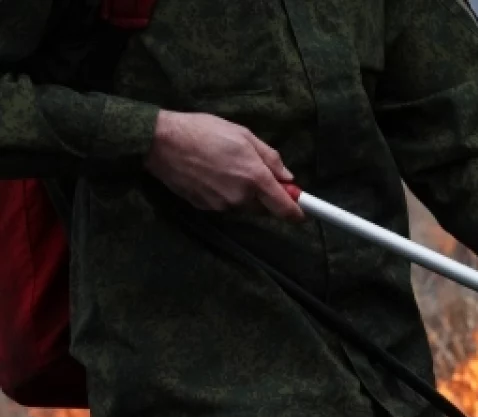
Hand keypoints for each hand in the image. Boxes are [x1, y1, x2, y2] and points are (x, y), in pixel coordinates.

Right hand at [144, 110, 303, 221]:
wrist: (160, 142)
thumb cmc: (203, 131)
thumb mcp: (243, 135)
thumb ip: (270, 158)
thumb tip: (287, 177)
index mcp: (254, 178)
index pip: (284, 208)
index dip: (297, 212)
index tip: (304, 211)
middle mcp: (240, 197)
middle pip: (265, 209)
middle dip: (267, 197)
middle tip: (256, 173)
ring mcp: (221, 205)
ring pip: (244, 207)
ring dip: (246, 195)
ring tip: (228, 167)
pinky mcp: (205, 207)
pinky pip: (225, 205)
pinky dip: (226, 194)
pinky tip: (213, 175)